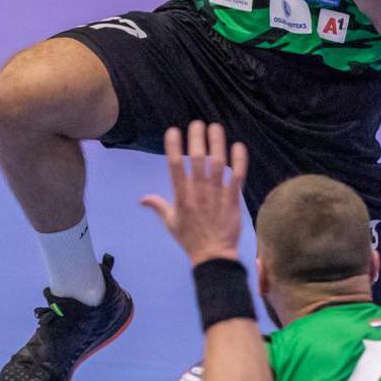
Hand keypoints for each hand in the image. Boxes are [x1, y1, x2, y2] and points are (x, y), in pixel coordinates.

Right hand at [142, 121, 248, 264]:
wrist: (213, 256)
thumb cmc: (190, 239)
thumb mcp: (170, 223)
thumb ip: (158, 206)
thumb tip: (142, 199)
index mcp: (181, 196)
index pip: (174, 166)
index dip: (173, 146)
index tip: (173, 130)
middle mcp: (198, 191)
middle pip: (197, 159)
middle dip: (197, 138)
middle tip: (198, 123)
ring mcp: (216, 194)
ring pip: (217, 163)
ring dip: (217, 143)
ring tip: (215, 127)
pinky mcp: (233, 199)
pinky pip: (236, 176)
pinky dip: (239, 161)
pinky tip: (238, 146)